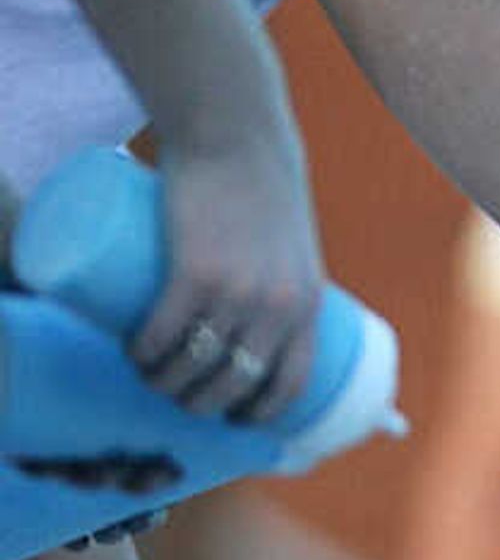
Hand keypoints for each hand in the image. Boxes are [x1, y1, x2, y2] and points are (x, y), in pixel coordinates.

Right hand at [139, 128, 324, 422]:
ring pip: (195, 363)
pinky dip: (144, 353)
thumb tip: (250, 320)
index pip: (292, 383)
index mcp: (308, 304)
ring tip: (146, 374)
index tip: (232, 420)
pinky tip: (132, 354)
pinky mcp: (196, 270)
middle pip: (235, 383)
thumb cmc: (262, 191)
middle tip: (173, 394)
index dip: (260, 412)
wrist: (238, 140)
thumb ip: (279, 281)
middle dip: (199, 403)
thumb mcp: (291, 248)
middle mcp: (278, 306)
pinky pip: (165, 332)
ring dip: (165, 382)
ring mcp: (238, 290)